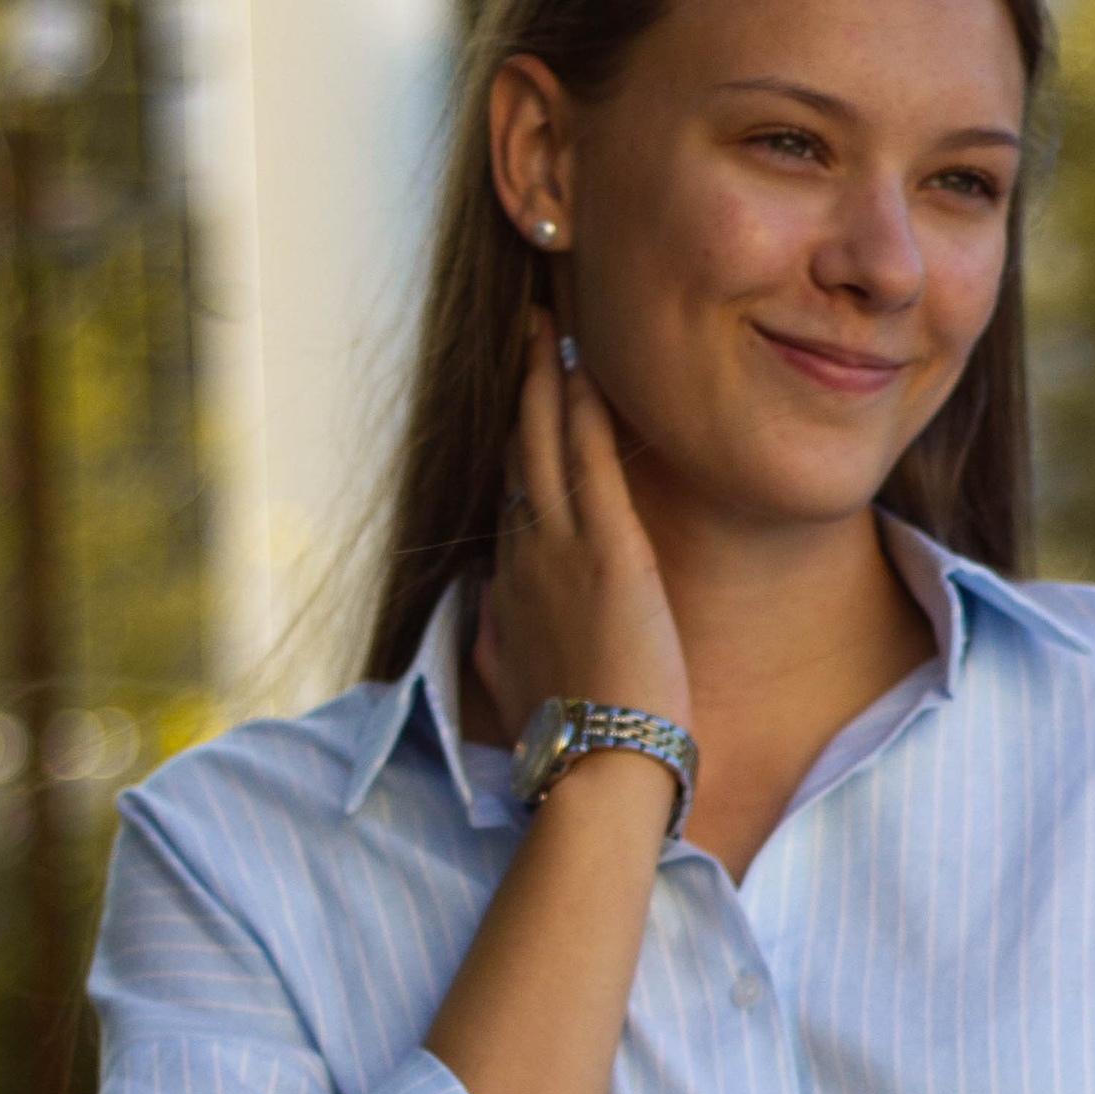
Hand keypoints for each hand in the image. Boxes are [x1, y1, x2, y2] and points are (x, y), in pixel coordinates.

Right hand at [474, 314, 690, 740]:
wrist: (600, 769)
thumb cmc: (571, 743)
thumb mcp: (512, 688)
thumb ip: (497, 643)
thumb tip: (485, 614)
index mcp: (508, 590)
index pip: (512, 499)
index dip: (515, 445)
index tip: (521, 404)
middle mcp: (523, 558)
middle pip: (518, 452)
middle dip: (522, 387)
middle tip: (528, 327)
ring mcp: (561, 550)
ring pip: (546, 443)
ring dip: (548, 379)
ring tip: (550, 324)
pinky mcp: (609, 552)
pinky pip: (590, 461)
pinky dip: (584, 410)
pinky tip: (585, 367)